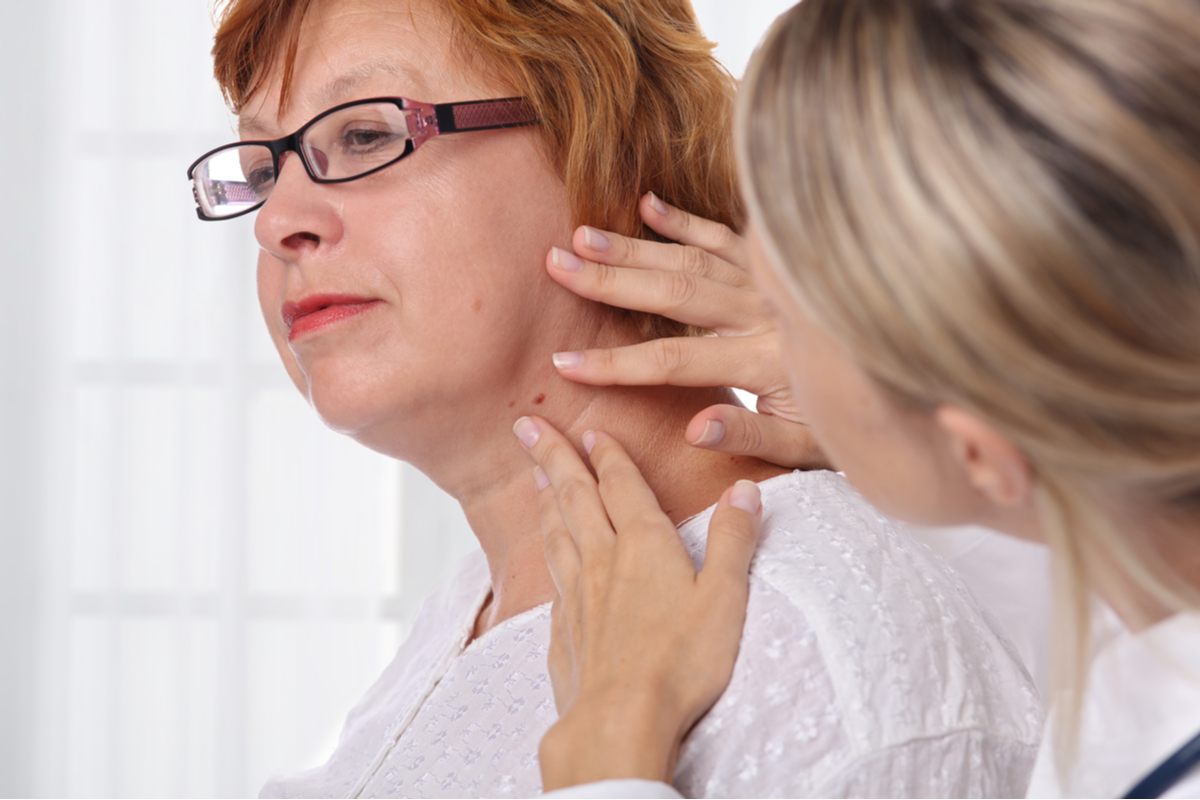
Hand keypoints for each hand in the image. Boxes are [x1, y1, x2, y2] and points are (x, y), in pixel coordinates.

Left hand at [512, 416, 761, 790]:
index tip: (591, 429)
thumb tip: (744, 490)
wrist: (620, 718)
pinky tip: (549, 556)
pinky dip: (547, 553)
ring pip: (557, 533)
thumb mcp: (724, 596)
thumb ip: (733, 539)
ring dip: (546, 499)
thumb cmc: (679, 662)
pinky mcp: (563, 631)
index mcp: (644, 545)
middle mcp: (604, 561)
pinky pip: (551, 578)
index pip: (622, 485)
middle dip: (554, 456)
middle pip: (574, 496)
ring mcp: (577, 596)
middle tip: (527, 425)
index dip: (608, 454)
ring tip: (534, 476)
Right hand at [545, 192, 826, 469]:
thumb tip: (694, 428)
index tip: (563, 363)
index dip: (616, 365)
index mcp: (767, 361)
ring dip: (635, 245)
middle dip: (610, 279)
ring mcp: (771, 282)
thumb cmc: (850, 418)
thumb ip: (749, 435)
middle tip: (555, 264)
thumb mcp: (806, 447)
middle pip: (675, 290)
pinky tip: (647, 204)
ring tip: (582, 235)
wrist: (904, 377)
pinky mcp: (777, 265)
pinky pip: (728, 236)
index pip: (675, 361)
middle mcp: (766, 312)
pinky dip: (687, 220)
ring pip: (694, 256)